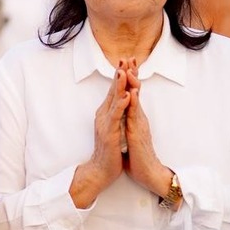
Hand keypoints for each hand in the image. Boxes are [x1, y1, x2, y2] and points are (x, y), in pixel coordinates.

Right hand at [69, 63, 129, 207]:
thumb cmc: (109, 151)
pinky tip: (127, 96)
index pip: (115, 91)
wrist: (101, 170)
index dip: (120, 76)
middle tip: (124, 59)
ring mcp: (105, 123)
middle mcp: (104, 115)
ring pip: (113, 100)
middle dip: (119, 74)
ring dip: (119, 85)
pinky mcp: (109, 132)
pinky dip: (122, 105)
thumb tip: (119, 102)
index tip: (126, 62)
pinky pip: (116, 116)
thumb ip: (115, 115)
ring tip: (124, 72)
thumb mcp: (113, 128)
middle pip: (113, 91)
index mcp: (106, 113)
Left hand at [121, 70, 172, 197]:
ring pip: (135, 100)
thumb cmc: (138, 156)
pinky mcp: (137, 133)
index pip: (131, 94)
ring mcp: (139, 124)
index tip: (125, 64)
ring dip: (132, 84)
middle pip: (135, 92)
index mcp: (135, 118)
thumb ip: (128, 124)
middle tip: (130, 57)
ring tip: (129, 68)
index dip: (128, 79)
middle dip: (132, 74)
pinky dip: (132, 103)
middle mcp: (138, 118)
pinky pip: (134, 115)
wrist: (148, 174)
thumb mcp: (130, 135)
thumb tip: (124, 118)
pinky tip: (131, 93)